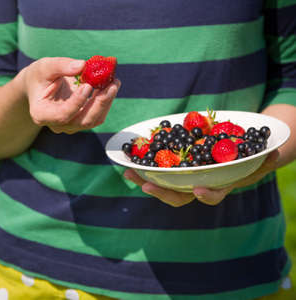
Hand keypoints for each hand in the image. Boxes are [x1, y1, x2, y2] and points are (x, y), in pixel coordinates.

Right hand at [23, 57, 120, 133]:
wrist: (39, 86)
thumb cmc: (38, 77)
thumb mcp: (44, 67)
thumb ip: (61, 66)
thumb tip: (83, 65)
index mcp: (42, 114)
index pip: (63, 114)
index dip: (77, 102)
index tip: (88, 85)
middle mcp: (57, 125)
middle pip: (83, 121)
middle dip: (100, 103)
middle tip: (112, 84)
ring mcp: (70, 125)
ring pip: (93, 120)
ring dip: (106, 102)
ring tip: (114, 82)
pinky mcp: (80, 121)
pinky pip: (96, 116)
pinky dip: (105, 101)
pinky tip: (111, 86)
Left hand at [123, 150, 279, 206]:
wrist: (233, 149)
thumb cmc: (245, 155)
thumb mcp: (257, 157)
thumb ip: (264, 159)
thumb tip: (274, 153)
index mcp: (217, 185)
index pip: (211, 195)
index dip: (206, 195)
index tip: (198, 190)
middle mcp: (197, 185)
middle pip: (176, 195)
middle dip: (160, 191)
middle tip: (145, 184)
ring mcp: (183, 177)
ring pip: (161, 182)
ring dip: (143, 178)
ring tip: (127, 172)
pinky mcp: (172, 165)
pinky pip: (154, 167)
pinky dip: (141, 163)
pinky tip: (126, 158)